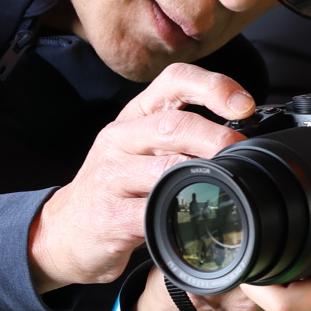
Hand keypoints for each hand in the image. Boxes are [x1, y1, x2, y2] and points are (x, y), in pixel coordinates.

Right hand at [28, 64, 253, 292]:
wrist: (65, 230)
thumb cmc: (115, 187)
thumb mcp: (142, 150)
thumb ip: (181, 138)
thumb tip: (240, 137)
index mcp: (134, 116)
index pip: (174, 80)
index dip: (214, 86)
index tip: (245, 105)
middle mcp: (119, 138)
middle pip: (174, 125)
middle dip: (216, 138)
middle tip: (241, 152)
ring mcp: (111, 176)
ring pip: (165, 168)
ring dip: (203, 176)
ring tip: (228, 185)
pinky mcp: (110, 215)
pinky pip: (154, 211)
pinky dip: (183, 215)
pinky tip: (200, 219)